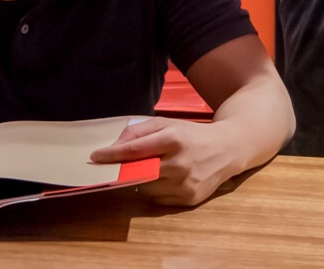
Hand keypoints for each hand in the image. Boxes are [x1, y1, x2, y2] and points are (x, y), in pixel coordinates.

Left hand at [89, 117, 236, 205]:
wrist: (227, 149)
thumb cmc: (191, 134)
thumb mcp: (166, 124)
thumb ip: (139, 131)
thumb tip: (115, 146)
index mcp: (173, 139)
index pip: (135, 150)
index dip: (112, 155)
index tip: (96, 157)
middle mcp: (180, 163)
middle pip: (139, 173)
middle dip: (124, 171)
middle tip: (116, 168)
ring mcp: (186, 184)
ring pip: (147, 189)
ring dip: (141, 182)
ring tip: (151, 170)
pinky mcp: (190, 199)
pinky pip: (160, 200)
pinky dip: (155, 191)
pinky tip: (164, 180)